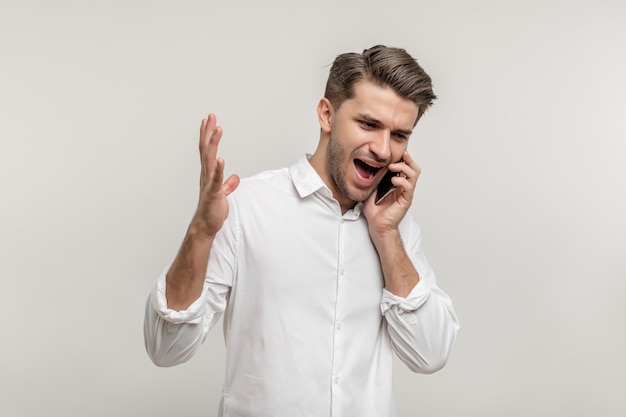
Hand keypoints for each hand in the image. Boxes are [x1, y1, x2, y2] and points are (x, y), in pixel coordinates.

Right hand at [191, 114, 239, 237]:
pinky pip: (216, 179)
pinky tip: (221, 159)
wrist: (206, 225)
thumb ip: (227, 184)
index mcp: (208, 173)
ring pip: (210, 159)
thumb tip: (234, 178)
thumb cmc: (212, 210)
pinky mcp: (213, 193)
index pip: (207, 150)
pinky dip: (218, 169)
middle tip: (211, 116)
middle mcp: (206, 175)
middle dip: (208, 132)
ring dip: (213, 144)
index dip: (207, 135)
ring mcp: (209, 183)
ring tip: (217, 129)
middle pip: (206, 149)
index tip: (209, 121)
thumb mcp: (222, 194)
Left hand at [363, 150, 420, 237]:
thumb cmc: (374, 209)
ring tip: (393, 167)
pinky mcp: (406, 200)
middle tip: (399, 155)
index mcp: (397, 182)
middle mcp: (404, 186)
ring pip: (414, 174)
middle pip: (414, 168)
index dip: (403, 158)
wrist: (377, 225)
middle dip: (408, 159)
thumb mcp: (371, 188)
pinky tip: (394, 180)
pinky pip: (409, 187)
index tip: (395, 151)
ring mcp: (406, 193)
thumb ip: (374, 177)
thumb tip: (370, 164)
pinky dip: (402, 181)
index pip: (406, 166)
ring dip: (404, 167)